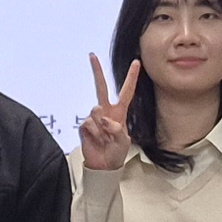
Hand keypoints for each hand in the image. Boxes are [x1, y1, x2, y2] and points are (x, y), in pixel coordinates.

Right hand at [78, 57, 133, 173]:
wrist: (103, 166)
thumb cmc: (116, 153)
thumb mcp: (124, 141)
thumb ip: (116, 129)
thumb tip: (103, 118)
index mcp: (120, 112)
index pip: (126, 91)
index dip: (131, 78)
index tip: (136, 63)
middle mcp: (106, 112)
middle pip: (101, 87)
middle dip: (97, 71)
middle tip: (92, 56)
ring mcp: (94, 118)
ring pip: (96, 111)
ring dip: (102, 127)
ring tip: (105, 139)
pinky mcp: (84, 126)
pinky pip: (88, 124)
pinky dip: (94, 134)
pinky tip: (96, 141)